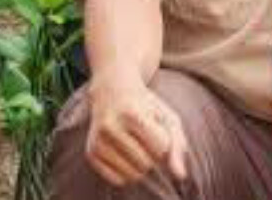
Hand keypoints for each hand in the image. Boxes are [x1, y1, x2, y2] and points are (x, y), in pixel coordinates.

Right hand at [80, 72, 192, 189]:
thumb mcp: (167, 117)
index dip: (164, 142)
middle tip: (145, 138)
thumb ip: (177, 145)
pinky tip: (125, 154)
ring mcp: (97, 141)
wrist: (111, 91)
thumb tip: (180, 176)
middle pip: (147, 164)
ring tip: (136, 145)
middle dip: (153, 156)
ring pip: (133, 175)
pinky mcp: (91, 153)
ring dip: (141, 166)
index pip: (161, 148)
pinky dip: (127, 172)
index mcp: (131, 114)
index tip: (157, 129)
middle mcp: (110, 127)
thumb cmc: (146, 106)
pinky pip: (118, 180)